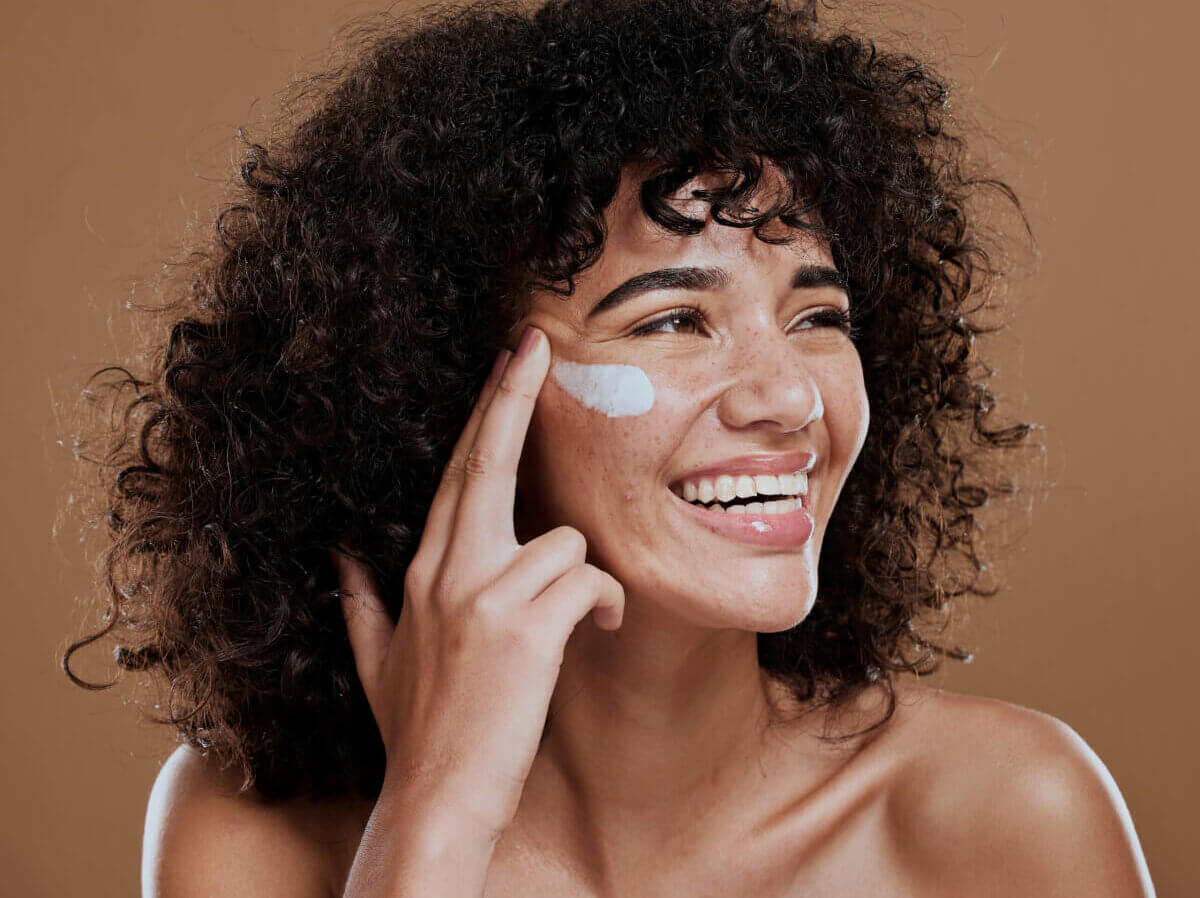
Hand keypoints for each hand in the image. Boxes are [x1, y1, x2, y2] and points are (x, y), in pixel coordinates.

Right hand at [330, 325, 624, 838]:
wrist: (435, 799)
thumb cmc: (418, 732)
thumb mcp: (374, 661)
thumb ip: (360, 601)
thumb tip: (341, 555)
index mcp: (420, 572)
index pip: (457, 473)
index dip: (484, 412)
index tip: (507, 362)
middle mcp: (447, 571)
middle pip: (485, 463)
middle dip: (513, 397)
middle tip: (535, 344)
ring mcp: (483, 596)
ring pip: (564, 540)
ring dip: (585, 577)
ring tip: (586, 619)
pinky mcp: (525, 629)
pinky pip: (589, 581)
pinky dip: (605, 604)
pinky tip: (598, 633)